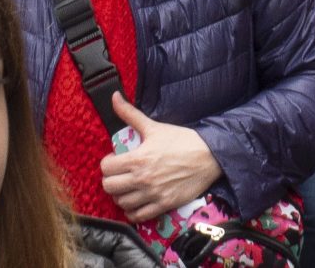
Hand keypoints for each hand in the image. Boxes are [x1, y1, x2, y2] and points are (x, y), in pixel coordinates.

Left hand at [100, 92, 222, 221]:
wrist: (208, 156)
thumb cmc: (181, 140)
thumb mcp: (154, 126)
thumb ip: (130, 114)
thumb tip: (114, 96)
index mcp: (137, 159)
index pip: (106, 168)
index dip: (107, 163)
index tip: (115, 160)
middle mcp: (142, 179)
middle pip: (109, 187)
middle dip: (111, 180)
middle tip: (119, 175)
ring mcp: (152, 194)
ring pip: (122, 203)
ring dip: (121, 196)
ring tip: (127, 188)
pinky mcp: (163, 205)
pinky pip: (138, 216)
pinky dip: (133, 212)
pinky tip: (136, 203)